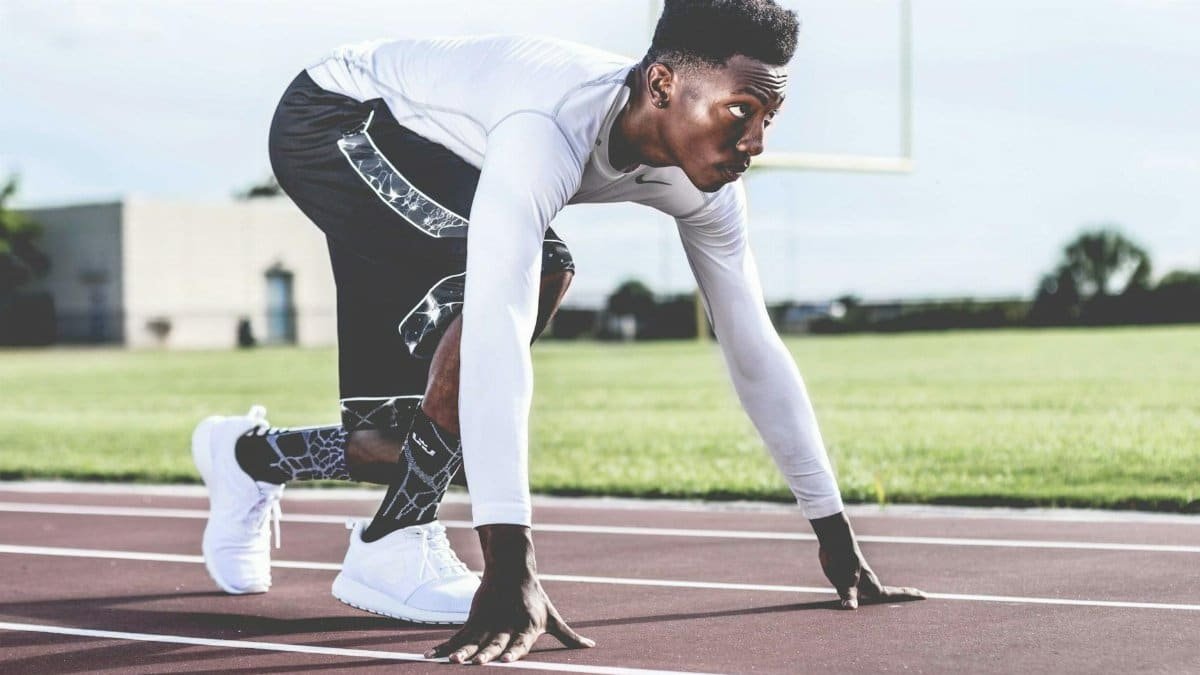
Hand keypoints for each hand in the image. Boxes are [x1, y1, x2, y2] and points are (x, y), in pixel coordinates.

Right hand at [425, 524, 593, 664]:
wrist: (512, 567)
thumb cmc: (535, 597)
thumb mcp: (552, 616)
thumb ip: (569, 636)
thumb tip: (591, 647)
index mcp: (527, 627)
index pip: (520, 642)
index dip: (513, 651)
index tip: (506, 660)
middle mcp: (506, 625)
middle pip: (494, 642)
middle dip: (485, 654)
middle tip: (475, 664)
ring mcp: (488, 622)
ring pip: (473, 640)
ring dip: (461, 652)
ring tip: (451, 661)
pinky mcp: (474, 618)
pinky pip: (458, 636)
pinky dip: (444, 647)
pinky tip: (431, 656)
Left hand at [810, 511, 925, 608]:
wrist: (834, 540)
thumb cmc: (842, 560)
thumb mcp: (845, 580)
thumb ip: (848, 595)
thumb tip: (850, 608)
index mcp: (872, 585)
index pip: (894, 593)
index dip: (909, 595)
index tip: (925, 595)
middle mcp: (868, 583)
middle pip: (888, 592)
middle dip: (902, 596)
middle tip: (918, 595)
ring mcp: (859, 579)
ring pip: (873, 591)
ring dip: (883, 596)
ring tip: (892, 602)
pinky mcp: (848, 576)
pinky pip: (860, 590)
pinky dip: (864, 595)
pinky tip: (860, 598)